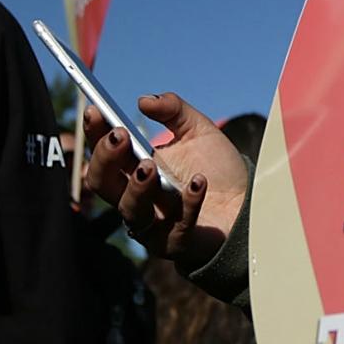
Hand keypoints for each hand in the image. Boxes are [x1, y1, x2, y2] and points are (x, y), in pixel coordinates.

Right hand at [84, 92, 246, 270]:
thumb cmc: (217, 168)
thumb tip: (145, 100)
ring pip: (131, 210)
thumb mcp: (198, 130)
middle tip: (120, 136)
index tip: (95, 109)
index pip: (103, 152)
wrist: (249, 203)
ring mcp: (153, 223)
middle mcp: (136, 196)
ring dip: (137, 187)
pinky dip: (187, 204)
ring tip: (150, 166)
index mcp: (134, 168)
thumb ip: (174, 110)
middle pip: (102, 183)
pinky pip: (175, 227)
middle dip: (106, 159)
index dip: (94, 132)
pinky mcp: (176, 242)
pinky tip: (199, 182)